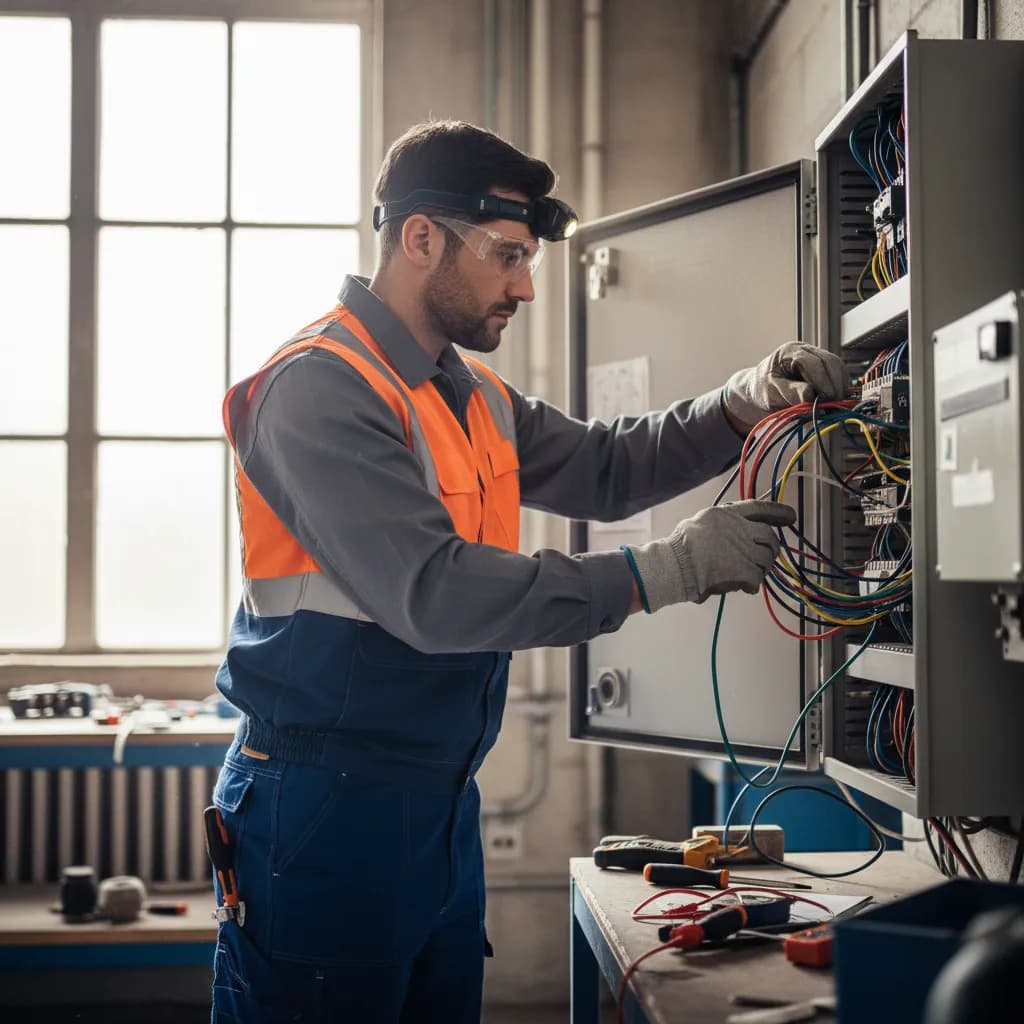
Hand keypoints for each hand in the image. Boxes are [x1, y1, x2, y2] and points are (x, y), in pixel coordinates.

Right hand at [624, 500, 796, 611]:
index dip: (777, 511)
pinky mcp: (745, 571)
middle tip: (766, 556)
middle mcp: (741, 529)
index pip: (759, 508)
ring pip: (766, 559)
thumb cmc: (680, 545)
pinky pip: (758, 578)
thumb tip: (727, 528)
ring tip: (751, 573)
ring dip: (762, 567)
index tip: (790, 516)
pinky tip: (745, 587)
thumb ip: (719, 523)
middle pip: (769, 537)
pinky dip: (753, 584)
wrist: (676, 565)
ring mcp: (745, 550)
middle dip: (771, 547)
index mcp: (728, 515)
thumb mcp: (700, 521)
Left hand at [723, 342, 845, 432]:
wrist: (761, 386)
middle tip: (835, 404)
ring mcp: (815, 354)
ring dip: (839, 385)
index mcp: (788, 352)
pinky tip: (835, 399)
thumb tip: (811, 396)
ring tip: (835, 404)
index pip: (812, 363)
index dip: (822, 381)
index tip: (827, 399)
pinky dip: (839, 385)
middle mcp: (804, 349)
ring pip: (837, 366)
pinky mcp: (822, 364)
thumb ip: (790, 393)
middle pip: (829, 362)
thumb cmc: (763, 388)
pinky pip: (837, 372)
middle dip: (834, 384)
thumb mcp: (771, 393)